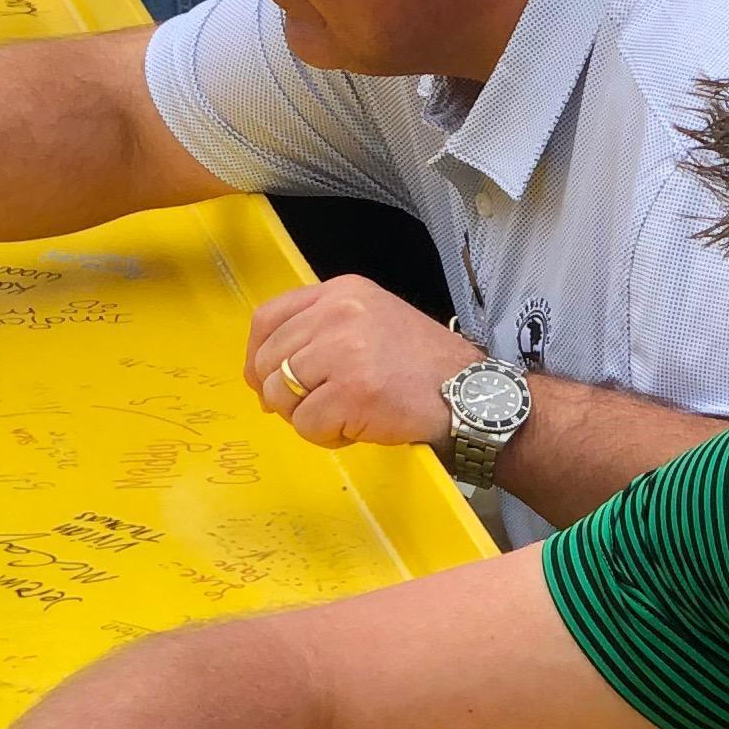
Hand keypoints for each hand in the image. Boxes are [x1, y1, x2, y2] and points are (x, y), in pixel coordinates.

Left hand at [244, 278, 480, 452]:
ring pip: (282, 395)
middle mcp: (338, 313)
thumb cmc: (422, 366)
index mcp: (341, 292)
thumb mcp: (371, 321)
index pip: (268, 318)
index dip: (257, 356)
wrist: (471, 393)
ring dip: (305, 417)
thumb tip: (264, 373)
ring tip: (343, 416)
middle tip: (314, 408)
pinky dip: (326, 436)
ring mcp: (344, 351)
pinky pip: (306, 424)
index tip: (264, 381)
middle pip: (270, 360)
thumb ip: (321, 331)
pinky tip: (357, 427)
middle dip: (282, 394)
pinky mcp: (352, 392)